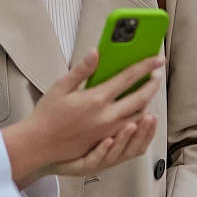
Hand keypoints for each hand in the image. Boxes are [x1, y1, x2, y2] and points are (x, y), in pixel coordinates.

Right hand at [1, 50, 163, 187]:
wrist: (40, 144)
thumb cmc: (48, 115)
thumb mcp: (61, 86)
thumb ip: (82, 69)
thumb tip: (96, 52)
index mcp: (97, 99)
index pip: (129, 78)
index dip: (145, 66)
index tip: (156, 59)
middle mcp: (108, 116)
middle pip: (141, 98)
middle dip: (153, 84)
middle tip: (157, 74)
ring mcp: (110, 131)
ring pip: (140, 115)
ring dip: (149, 101)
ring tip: (149, 91)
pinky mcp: (108, 143)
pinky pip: (133, 131)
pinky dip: (142, 119)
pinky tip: (140, 113)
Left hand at [50, 113, 157, 176]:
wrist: (46, 151)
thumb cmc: (70, 134)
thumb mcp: (92, 120)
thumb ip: (109, 105)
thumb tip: (123, 87)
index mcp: (114, 141)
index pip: (138, 135)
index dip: (150, 125)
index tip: (156, 109)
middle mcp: (110, 153)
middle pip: (134, 146)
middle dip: (144, 131)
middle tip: (150, 115)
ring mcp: (98, 160)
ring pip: (118, 154)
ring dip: (126, 140)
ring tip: (131, 125)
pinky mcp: (82, 165)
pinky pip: (95, 160)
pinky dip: (103, 151)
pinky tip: (107, 140)